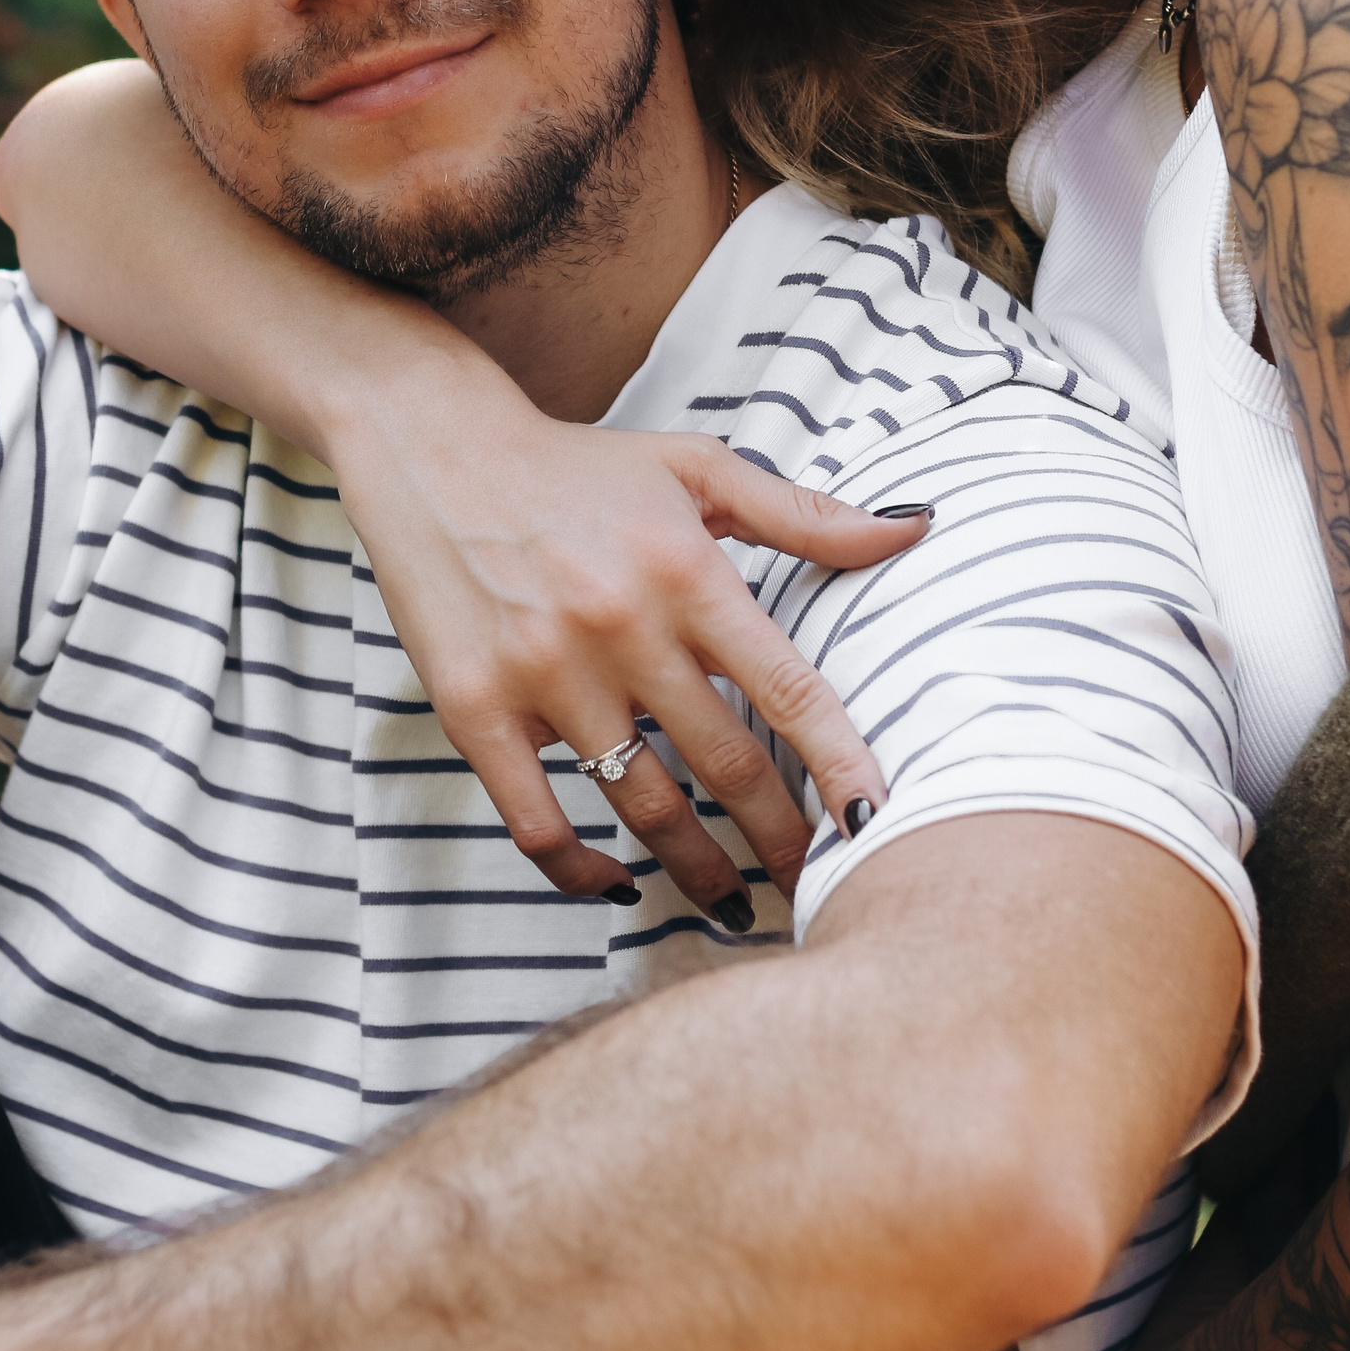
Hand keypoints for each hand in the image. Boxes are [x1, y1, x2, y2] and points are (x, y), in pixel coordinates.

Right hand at [327, 398, 927, 912]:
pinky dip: (582, 871)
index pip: (786, 688)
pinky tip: (619, 884)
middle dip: (784, 838)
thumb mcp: (698, 469)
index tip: (877, 823)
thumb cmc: (582, 466)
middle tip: (822, 886)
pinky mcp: (476, 710)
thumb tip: (912, 529)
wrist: (437, 449)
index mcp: (685, 571)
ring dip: (701, 868)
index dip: (839, 764)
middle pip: (726, 764)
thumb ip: (804, 515)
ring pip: (644, 806)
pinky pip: (538, 822)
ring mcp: (545, 674)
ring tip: (740, 902)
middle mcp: (621, 627)